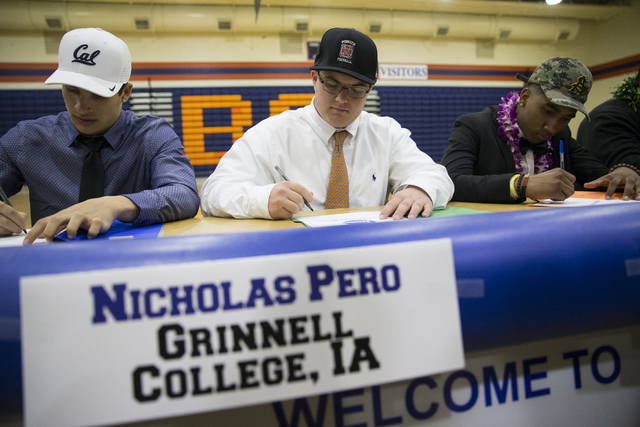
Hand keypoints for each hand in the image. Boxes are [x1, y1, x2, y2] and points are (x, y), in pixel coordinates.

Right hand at [0, 201, 27, 235]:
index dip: (19, 219)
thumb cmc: (0, 211)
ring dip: (9, 231)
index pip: (10, 212)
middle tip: (20, 230)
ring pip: (1, 230)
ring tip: (12, 230)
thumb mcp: (5, 207)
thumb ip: (16, 213)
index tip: (24, 224)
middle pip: (6, 223)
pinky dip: (4, 234)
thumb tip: (24, 222)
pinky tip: (6, 231)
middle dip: (16, 228)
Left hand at [23, 196, 139, 244]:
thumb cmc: (83, 214)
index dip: (34, 232)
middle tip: (48, 241)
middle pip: (57, 219)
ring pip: (76, 219)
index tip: (26, 244)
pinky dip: (91, 233)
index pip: (44, 222)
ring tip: (72, 237)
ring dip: (72, 229)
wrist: (105, 205)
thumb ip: (55, 227)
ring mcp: (85, 216)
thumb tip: (39, 236)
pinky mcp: (98, 220)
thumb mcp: (68, 218)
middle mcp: (72, 215)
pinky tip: (91, 237)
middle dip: (50, 231)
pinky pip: (94, 226)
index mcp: (63, 215)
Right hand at [268, 181, 313, 218]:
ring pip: (296, 208)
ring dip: (295, 210)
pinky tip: (284, 211)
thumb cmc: (277, 194)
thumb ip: (298, 191)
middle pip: (299, 200)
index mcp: (286, 185)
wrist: (262, 200)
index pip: (301, 189)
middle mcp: (282, 192)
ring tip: (291, 208)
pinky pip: (289, 215)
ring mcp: (279, 201)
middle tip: (298, 206)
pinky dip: (289, 214)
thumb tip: (311, 194)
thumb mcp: (286, 188)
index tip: (311, 200)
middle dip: (301, 205)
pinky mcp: (276, 210)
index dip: (308, 195)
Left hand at [380, 185, 432, 219]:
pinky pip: (428, 207)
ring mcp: (419, 200)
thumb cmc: (406, 198)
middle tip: (395, 218)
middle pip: (404, 204)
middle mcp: (409, 198)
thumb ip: (392, 207)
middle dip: (400, 211)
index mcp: (400, 196)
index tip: (382, 217)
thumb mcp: (398, 199)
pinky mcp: (427, 203)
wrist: (420, 189)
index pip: (392, 203)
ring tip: (410, 218)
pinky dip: (427, 211)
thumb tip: (384, 217)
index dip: (387, 210)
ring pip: (416, 206)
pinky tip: (424, 215)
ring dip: (413, 212)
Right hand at [525, 168, 575, 200]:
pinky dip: (557, 199)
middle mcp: (560, 175)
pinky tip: (550, 197)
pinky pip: (563, 198)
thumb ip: (559, 179)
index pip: (573, 179)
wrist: (525, 185)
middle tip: (557, 193)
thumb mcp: (550, 176)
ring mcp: (558, 183)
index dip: (567, 185)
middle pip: (572, 187)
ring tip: (554, 195)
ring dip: (563, 196)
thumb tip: (567, 187)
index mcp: (559, 171)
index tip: (561, 188)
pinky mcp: (555, 191)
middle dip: (565, 192)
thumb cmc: (536, 182)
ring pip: (570, 192)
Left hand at [584, 167, 639, 199]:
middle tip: (624, 200)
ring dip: (637, 192)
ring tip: (637, 199)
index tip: (607, 199)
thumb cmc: (613, 177)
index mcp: (616, 176)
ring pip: (637, 185)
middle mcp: (626, 177)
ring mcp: (634, 179)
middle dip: (626, 191)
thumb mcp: (605, 179)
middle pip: (627, 183)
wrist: (626, 169)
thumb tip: (585, 185)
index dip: (609, 191)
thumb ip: (596, 182)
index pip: (612, 183)